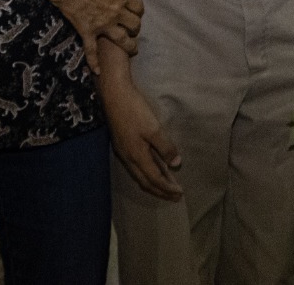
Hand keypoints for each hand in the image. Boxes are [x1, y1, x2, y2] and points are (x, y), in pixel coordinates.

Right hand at [47, 0, 143, 74]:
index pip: (138, 6)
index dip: (139, 10)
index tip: (137, 12)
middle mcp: (116, 13)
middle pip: (133, 24)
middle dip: (136, 28)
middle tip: (134, 30)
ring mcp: (102, 24)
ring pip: (121, 40)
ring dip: (129, 46)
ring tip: (132, 50)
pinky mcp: (88, 31)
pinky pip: (92, 50)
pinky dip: (94, 62)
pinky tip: (97, 72)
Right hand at [105, 81, 182, 200]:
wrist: (114, 95)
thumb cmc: (134, 110)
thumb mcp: (154, 128)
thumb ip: (165, 147)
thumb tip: (176, 164)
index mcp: (136, 156)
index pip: (154, 179)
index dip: (167, 188)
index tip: (179, 194)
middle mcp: (128, 158)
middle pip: (145, 182)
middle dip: (160, 191)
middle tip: (174, 198)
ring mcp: (123, 152)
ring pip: (139, 176)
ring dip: (153, 183)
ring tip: (167, 187)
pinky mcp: (122, 145)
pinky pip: (135, 167)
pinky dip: (147, 173)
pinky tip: (153, 168)